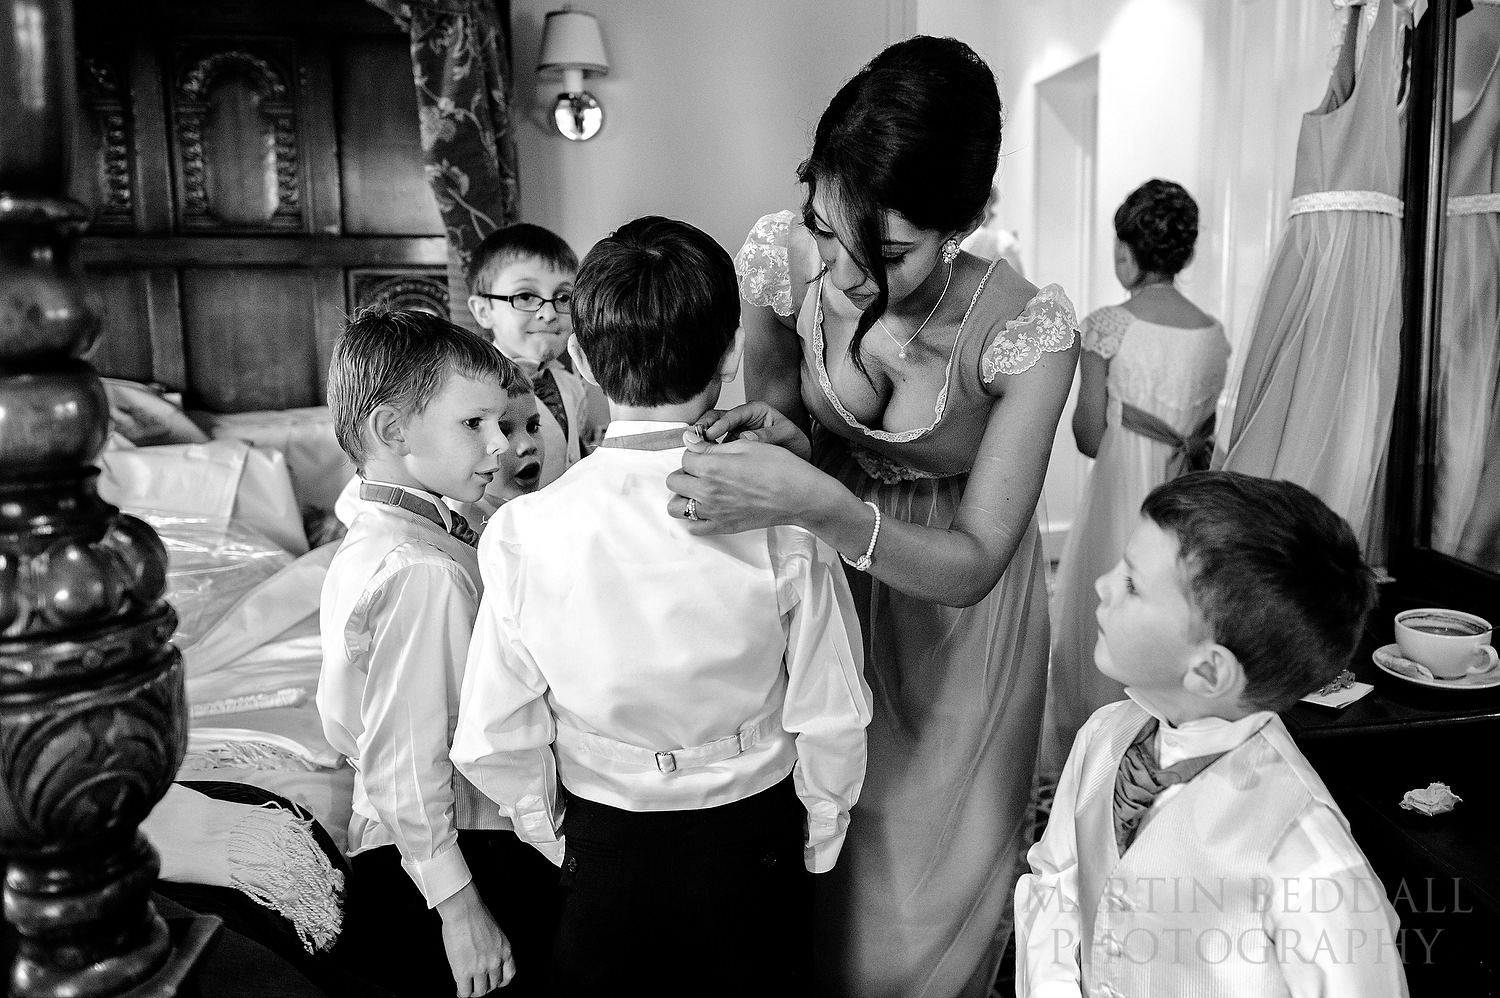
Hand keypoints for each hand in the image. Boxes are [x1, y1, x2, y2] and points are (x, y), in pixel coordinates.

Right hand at [436, 883, 514, 995]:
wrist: (463, 911)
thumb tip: (486, 957)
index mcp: (506, 951)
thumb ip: (495, 948)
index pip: (509, 975)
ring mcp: (480, 968)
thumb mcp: (495, 933)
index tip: (494, 982)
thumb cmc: (476, 915)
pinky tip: (459, 990)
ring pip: (480, 992)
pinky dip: (462, 993)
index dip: (501, 981)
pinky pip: (465, 991)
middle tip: (477, 985)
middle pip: (493, 985)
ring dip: (474, 992)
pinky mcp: (463, 971)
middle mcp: (496, 962)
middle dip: (486, 986)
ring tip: (467, 988)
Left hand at [666, 435, 833, 534]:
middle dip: (685, 472)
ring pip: (675, 507)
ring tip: (699, 490)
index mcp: (711, 468)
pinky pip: (693, 527)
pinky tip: (707, 508)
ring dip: (683, 496)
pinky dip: (694, 518)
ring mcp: (713, 512)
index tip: (707, 453)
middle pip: (674, 481)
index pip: (685, 458)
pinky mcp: (723, 527)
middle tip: (702, 470)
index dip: (696, 453)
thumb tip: (692, 443)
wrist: (799, 496)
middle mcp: (707, 491)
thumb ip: (714, 447)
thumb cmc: (779, 468)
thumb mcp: (747, 445)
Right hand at [688, 402, 811, 461]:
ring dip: (702, 440)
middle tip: (694, 438)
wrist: (799, 456)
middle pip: (717, 417)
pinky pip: (716, 446)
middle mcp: (742, 419)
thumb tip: (746, 438)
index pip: (734, 414)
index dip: (721, 423)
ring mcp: (735, 432)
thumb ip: (767, 435)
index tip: (711, 434)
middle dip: (704, 426)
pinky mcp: (731, 445)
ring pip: (712, 431)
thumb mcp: (785, 435)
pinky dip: (707, 451)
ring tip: (693, 449)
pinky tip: (702, 459)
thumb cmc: (794, 441)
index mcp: (756, 410)